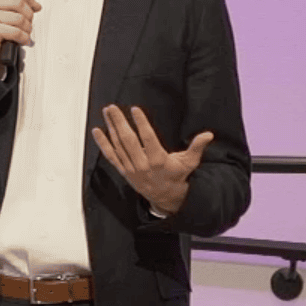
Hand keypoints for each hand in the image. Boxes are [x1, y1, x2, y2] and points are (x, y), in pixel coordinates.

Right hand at [0, 0, 40, 69]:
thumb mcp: (5, 8)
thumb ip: (21, 2)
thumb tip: (36, 5)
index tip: (29, 3)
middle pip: (19, 2)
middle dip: (29, 14)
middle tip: (28, 21)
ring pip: (19, 18)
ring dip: (27, 28)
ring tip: (25, 31)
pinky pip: (16, 31)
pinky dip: (23, 37)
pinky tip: (22, 39)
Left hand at [92, 105, 214, 217]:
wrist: (166, 197)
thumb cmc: (177, 176)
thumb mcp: (189, 163)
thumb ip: (197, 147)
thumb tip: (208, 135)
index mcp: (158, 160)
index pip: (148, 139)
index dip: (141, 123)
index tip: (135, 110)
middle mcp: (142, 164)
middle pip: (128, 140)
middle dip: (120, 122)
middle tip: (113, 107)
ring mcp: (131, 168)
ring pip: (118, 146)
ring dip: (111, 128)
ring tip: (108, 112)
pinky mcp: (123, 170)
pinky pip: (110, 156)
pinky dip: (103, 144)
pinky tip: (97, 131)